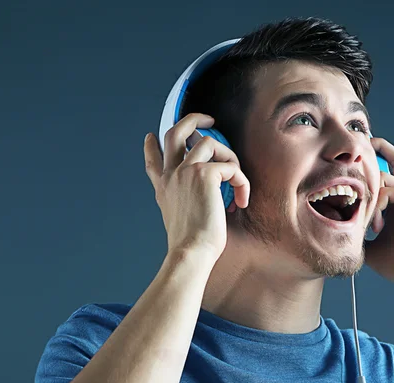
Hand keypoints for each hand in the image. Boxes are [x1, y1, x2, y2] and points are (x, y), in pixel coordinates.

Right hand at [143, 113, 249, 261]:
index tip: (151, 137)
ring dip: (229, 156)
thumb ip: (184, 201)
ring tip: (237, 178)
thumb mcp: (179, 218)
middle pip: (175, 132)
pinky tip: (241, 201)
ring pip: (209, 141)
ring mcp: (185, 171)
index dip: (152, 146)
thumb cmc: (192, 244)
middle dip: (193, 119)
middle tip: (210, 119)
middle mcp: (171, 175)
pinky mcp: (205, 174)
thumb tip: (204, 195)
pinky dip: (242, 183)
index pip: (153, 160)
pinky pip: (231, 167)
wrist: (191, 252)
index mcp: (164, 187)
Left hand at [364, 137, 393, 286]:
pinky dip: (377, 205)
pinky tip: (377, 225)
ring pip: (382, 177)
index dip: (368, 167)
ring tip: (366, 224)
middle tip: (360, 142)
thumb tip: (333, 226)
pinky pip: (388, 190)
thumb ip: (356, 229)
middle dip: (378, 147)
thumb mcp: (368, 244)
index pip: (383, 174)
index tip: (349, 167)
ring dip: (367, 197)